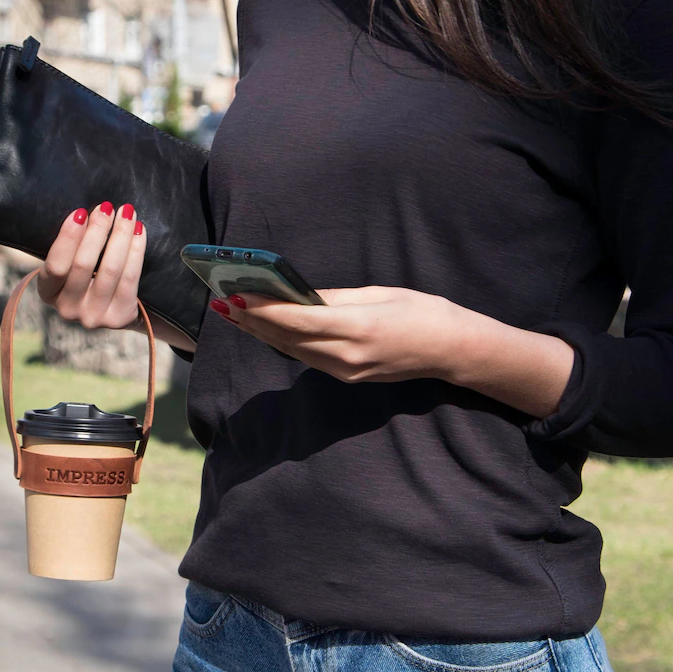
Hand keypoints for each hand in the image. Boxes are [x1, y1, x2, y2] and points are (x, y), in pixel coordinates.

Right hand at [37, 202, 145, 329]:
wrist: (111, 309)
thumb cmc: (86, 278)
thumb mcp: (69, 266)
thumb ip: (72, 247)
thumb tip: (88, 213)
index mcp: (48, 293)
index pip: (55, 266)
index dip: (68, 238)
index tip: (80, 212)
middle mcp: (68, 309)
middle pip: (84, 265)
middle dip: (97, 231)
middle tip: (107, 208)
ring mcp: (94, 316)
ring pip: (111, 269)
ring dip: (120, 236)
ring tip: (127, 213)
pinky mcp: (120, 317)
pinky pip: (130, 278)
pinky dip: (136, 250)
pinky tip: (139, 231)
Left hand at [211, 287, 463, 382]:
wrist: (451, 351)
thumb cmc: (421, 312)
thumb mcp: (380, 294)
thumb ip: (335, 298)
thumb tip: (298, 296)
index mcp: (358, 328)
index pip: (297, 321)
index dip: (262, 309)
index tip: (235, 294)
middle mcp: (347, 355)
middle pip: (287, 339)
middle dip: (252, 321)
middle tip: (221, 301)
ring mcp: (346, 371)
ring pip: (292, 351)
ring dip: (261, 333)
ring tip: (234, 313)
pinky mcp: (348, 377)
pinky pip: (307, 358)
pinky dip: (283, 342)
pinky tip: (266, 328)